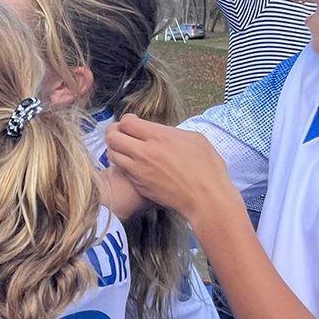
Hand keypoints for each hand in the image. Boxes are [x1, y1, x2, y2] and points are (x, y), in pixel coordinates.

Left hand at [105, 114, 241, 227]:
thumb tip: (159, 131)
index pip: (127, 122)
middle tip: (119, 133)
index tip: (131, 122)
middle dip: (113, 132)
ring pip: (112, 154)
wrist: (205, 198)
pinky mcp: (138, 184)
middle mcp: (145, 152)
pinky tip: (132, 163)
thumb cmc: (207, 168)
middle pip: (112, 137)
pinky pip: (121, 170)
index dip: (126, 120)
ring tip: (123, 148)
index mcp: (160, 136)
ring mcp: (138, 170)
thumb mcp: (194, 139)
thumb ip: (171, 132)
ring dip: (114, 149)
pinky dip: (122, 164)